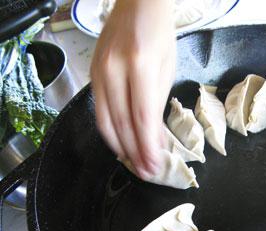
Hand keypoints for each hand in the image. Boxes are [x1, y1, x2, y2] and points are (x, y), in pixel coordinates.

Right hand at [91, 0, 175, 179]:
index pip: (143, 118)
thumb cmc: (159, 34)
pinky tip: (120, 143)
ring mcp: (99, 72)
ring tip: (134, 164)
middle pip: (123, 123)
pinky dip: (110, 131)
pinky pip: (99, 110)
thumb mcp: (168, 69)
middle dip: (135, 153)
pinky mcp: (92, 74)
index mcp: (140, 66)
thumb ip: (158, 105)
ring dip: (121, 147)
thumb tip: (156, 138)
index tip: (155, 166)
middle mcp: (115, 70)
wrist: (137, 5)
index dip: (148, 146)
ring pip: (106, 121)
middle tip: (146, 172)